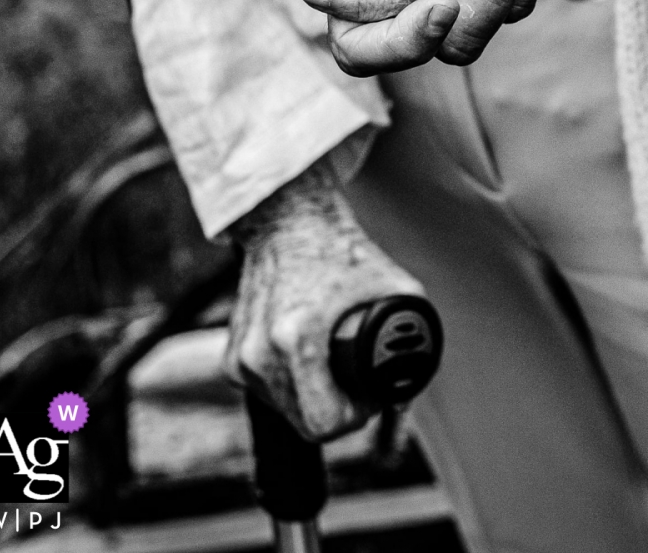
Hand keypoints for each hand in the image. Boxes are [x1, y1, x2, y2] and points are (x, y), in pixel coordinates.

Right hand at [224, 164, 423, 441]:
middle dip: (338, 410)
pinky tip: (309, 359)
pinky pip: (268, 393)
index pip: (324, 422)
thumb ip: (415, 334)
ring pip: (286, 411)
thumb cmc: (342, 252)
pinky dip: (292, 387)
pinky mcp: (232, 358)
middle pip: (306, 423)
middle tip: (358, 383)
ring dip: (313, 400)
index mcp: (297, 337)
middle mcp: (261, 353)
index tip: (369, 397)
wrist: (289, 224)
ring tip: (334, 365)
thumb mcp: (395, 288)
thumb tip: (411, 384)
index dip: (356, 416)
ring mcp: (241, 358)